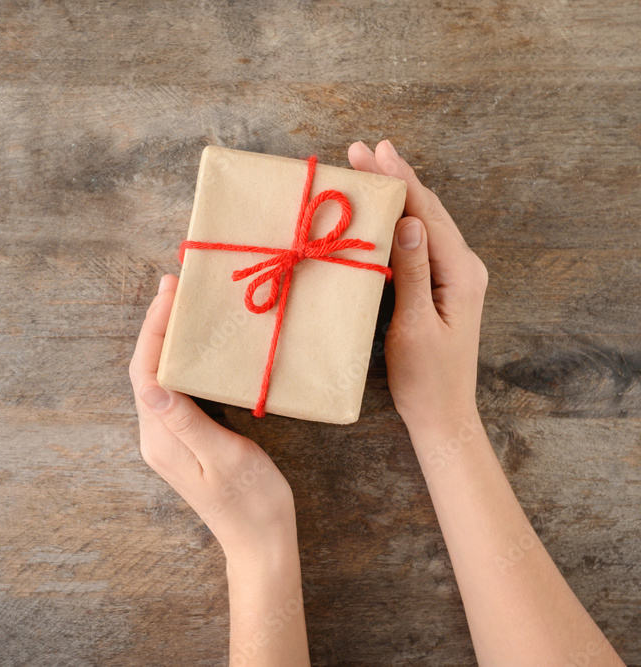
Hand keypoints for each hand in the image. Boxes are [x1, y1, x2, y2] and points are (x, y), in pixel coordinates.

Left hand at [128, 275, 296, 563]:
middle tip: (175, 286)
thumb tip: (149, 385)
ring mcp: (168, 439)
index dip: (153, 330)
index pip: (145, 373)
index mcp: (161, 439)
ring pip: (158, 378)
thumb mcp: (224, 458)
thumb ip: (186, 421)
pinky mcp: (184, 440)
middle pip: (146, 371)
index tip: (169, 293)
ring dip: (166, 341)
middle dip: (156, 326)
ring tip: (182, 304)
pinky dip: (180, 362)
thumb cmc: (252, 502)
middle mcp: (156, 436)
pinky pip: (173, 391)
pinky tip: (195, 346)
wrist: (261, 542)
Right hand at [348, 140, 488, 431]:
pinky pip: (420, 243)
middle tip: (362, 150)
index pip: (426, 214)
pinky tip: (381, 212)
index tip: (372, 152)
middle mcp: (463, 267)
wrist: (442, 413)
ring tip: (369, 169)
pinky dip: (398, 221)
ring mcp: (454, 276)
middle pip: (427, 211)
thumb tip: (409, 222)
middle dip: (396, 178)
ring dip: (397, 195)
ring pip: (424, 223)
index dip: (399, 180)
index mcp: (461, 273)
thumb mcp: (414, 325)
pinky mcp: (441, 286)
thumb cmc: (426, 377)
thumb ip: (414, 272)